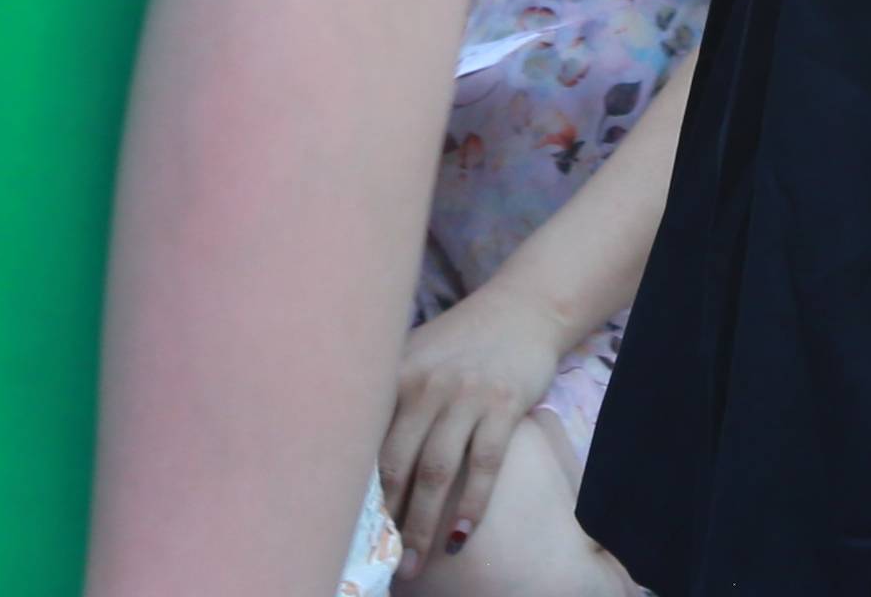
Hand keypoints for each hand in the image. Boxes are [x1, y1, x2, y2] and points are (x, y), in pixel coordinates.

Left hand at [376, 285, 564, 568]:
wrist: (521, 309)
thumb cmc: (461, 341)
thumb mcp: (415, 356)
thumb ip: (388, 398)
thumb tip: (357, 458)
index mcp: (394, 373)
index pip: (366, 442)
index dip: (356, 490)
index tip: (348, 528)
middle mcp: (424, 384)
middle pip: (398, 464)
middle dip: (388, 519)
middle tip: (384, 559)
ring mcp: (465, 394)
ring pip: (437, 470)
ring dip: (424, 523)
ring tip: (416, 562)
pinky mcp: (503, 403)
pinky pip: (485, 463)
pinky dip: (472, 503)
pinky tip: (463, 535)